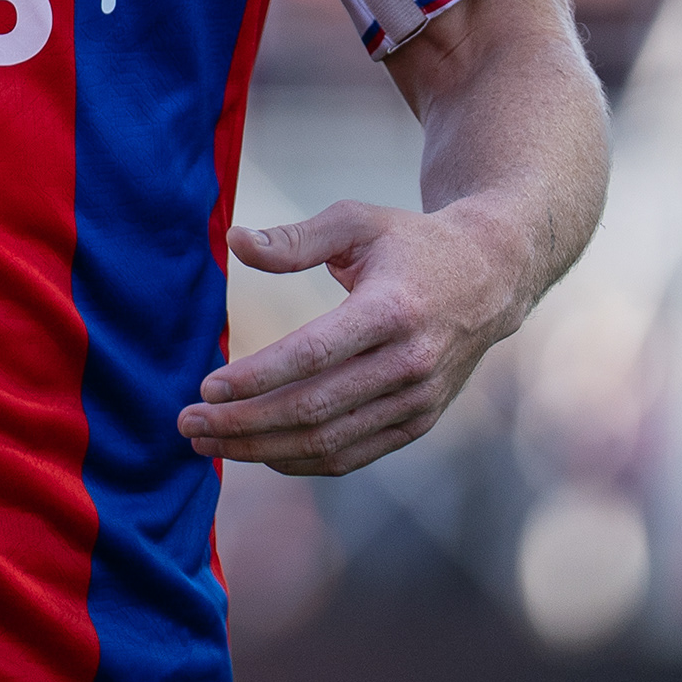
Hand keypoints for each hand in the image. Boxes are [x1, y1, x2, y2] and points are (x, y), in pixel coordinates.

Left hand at [180, 201, 527, 475]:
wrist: (492, 276)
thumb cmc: (410, 243)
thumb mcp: (358, 221)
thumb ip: (295, 239)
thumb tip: (235, 241)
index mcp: (394, 309)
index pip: (314, 355)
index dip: (257, 377)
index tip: (207, 386)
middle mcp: (411, 362)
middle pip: (315, 409)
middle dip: (243, 422)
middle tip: (189, 423)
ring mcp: (419, 399)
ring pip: (329, 442)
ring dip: (262, 449)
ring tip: (208, 442)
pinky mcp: (420, 421)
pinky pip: (353, 454)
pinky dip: (301, 460)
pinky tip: (257, 451)